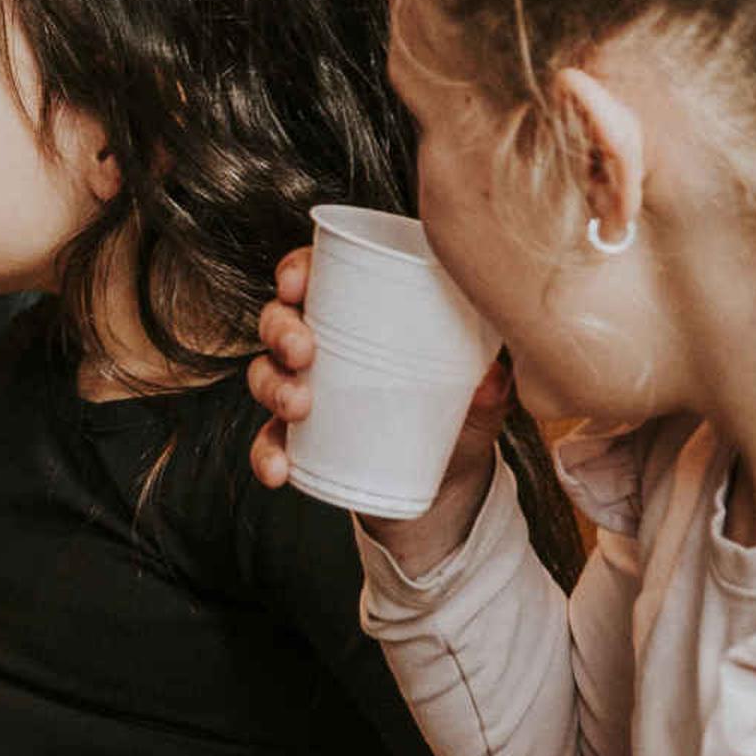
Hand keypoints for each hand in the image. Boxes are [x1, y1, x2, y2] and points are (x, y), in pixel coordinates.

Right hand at [245, 246, 508, 566]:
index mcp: (360, 314)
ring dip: (273, 386)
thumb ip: (491, 386)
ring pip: (265, 374)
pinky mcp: (299, 440)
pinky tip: (279, 468)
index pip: (316, 275)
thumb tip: (491, 379)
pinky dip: (267, 454)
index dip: (295, 271)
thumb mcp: (482, 398)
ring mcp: (305, 391)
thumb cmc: (459, 417)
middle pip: (279, 320)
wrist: (446, 485)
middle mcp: (323, 346)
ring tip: (298, 406)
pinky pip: (269, 441)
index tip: (296, 283)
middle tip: (303, 350)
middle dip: (281, 330)